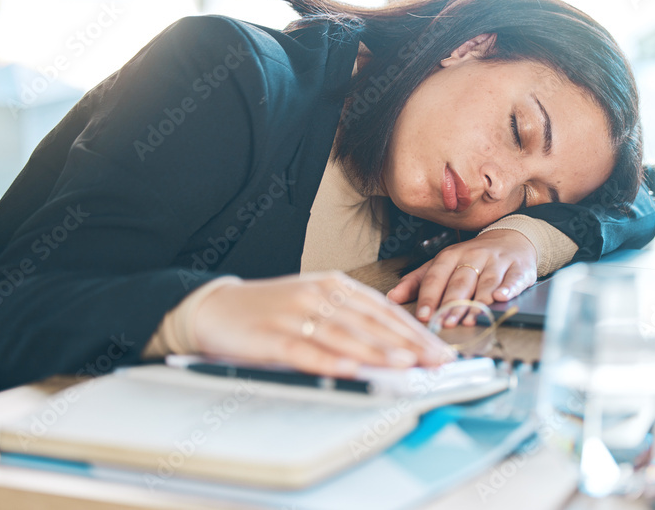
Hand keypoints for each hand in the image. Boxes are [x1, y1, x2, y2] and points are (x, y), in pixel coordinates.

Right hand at [193, 272, 451, 376]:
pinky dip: (330, 361)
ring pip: (345, 336)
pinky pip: (305, 350)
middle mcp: (318, 295)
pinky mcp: (271, 337)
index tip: (439, 349)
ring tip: (406, 364)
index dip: (414, 330)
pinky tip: (351, 369)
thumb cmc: (271, 309)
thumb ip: (351, 318)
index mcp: (332, 284)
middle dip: (408, 344)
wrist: (215, 308)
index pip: (383, 309)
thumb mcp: (315, 302)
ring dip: (378, 351)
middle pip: (371, 322)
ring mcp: (294, 315)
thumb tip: (396, 345)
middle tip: (435, 361)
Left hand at [386, 229, 537, 326]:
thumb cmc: (471, 258)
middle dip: (453, 304)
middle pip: (460, 282)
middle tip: (446, 323)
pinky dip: (508, 288)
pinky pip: (513, 278)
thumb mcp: (443, 264)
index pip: (436, 277)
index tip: (423, 316)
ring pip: (485, 283)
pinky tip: (501, 298)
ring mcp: (496, 262)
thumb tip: (391, 298)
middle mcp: (473, 256)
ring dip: (478, 303)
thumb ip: (417, 281)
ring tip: (470, 320)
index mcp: (450, 255)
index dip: (429, 297)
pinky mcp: (518, 268)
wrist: (510, 239)